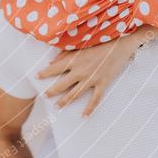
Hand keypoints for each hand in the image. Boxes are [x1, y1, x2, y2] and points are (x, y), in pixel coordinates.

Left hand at [35, 28, 154, 115]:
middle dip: (52, 91)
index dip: (44, 73)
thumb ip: (65, 54)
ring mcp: (92, 78)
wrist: (121, 43)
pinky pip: (95, 99)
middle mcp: (81, 71)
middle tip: (45, 96)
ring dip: (65, 101)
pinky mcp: (103, 83)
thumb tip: (50, 62)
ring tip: (57, 107)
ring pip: (75, 93)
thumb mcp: (81, 45)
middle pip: (62, 84)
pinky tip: (84, 116)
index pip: (55, 68)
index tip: (36, 77)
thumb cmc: (100, 41)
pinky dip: (89, 108)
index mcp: (74, 60)